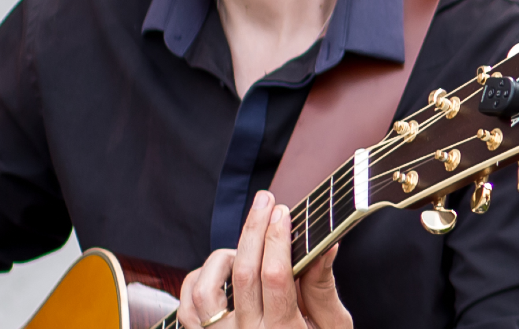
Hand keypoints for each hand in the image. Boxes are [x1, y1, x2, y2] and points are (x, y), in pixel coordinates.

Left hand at [178, 191, 350, 328]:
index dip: (277, 239)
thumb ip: (324, 289)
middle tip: (265, 202)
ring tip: (243, 248)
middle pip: (242, 273)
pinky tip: (218, 270)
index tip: (283, 212)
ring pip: (205, 288)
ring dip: (223, 258)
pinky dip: (196, 279)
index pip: (274, 276)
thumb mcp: (332, 328)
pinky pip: (187, 306)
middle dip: (254, 229)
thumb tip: (326, 245)